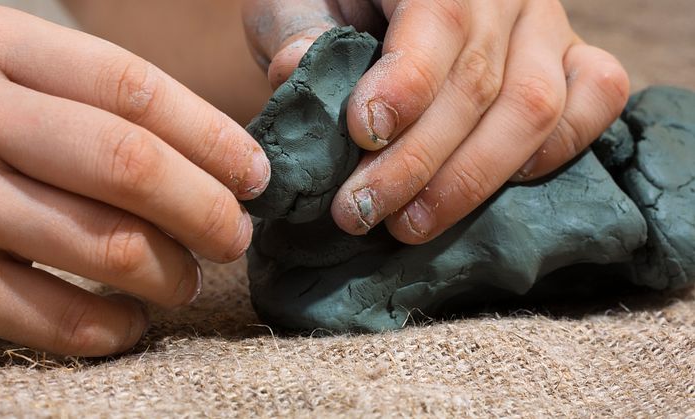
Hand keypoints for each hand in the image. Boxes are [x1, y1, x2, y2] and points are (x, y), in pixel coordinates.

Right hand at [0, 3, 268, 355]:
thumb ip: (76, 94)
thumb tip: (204, 152)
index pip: (134, 89)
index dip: (212, 137)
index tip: (254, 174)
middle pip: (132, 166)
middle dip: (207, 210)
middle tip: (234, 236)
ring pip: (109, 245)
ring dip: (171, 273)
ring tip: (187, 279)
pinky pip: (60, 316)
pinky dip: (114, 327)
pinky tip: (130, 320)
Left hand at [244, 0, 628, 242]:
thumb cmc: (332, 1)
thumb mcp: (298, 3)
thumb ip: (299, 31)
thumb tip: (300, 73)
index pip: (439, 20)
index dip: (406, 86)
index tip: (363, 136)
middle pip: (481, 85)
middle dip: (418, 162)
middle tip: (361, 211)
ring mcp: (545, 23)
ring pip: (535, 107)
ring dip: (472, 179)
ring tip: (410, 223)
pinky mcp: (571, 55)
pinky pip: (598, 97)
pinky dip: (557, 151)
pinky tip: (499, 188)